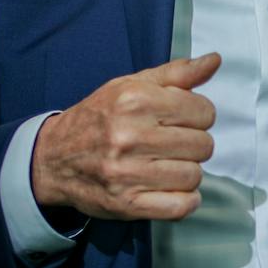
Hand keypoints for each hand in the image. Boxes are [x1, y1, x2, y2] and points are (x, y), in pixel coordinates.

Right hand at [30, 53, 219, 220]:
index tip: (181, 120)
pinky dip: (184, 201)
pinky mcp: (126, 204)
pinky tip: (170, 189)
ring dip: (186, 172)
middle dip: (194, 144)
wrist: (52, 158)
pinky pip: (181, 207)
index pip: (204, 112)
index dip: (198, 116)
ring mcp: (127, 173)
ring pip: (194, 176)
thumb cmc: (99, 117)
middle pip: (203, 145)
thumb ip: (177, 73)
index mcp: (136, 101)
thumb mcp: (132, 85)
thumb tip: (215, 60)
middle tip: (172, 144)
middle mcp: (130, 136)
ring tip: (166, 165)